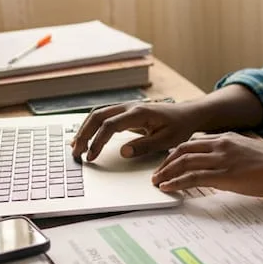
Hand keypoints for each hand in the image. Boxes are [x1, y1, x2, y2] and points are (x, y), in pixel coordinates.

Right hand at [71, 100, 199, 161]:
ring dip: (85, 129)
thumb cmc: (179, 127)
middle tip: (76, 152)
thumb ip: (144, 146)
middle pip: (98, 116)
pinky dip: (92, 126)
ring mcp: (126, 107)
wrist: (187, 114)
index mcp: (138, 113)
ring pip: (98, 114)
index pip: (110, 125)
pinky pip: (104, 115)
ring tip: (76, 147)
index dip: (97, 142)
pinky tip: (85, 137)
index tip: (91, 157)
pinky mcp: (126, 111)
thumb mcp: (167, 140)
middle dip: (84, 134)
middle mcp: (129, 106)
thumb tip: (122, 153)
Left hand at [152, 132, 262, 196]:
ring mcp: (221, 159)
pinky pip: (192, 178)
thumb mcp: (252, 151)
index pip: (193, 142)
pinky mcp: (224, 175)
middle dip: (166, 162)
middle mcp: (221, 145)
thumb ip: (236, 153)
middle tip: (157, 174)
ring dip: (166, 173)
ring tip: (157, 182)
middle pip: (183, 150)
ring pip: (184, 162)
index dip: (177, 153)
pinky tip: (168, 188)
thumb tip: (229, 164)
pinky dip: (176, 182)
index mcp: (227, 138)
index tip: (168, 162)